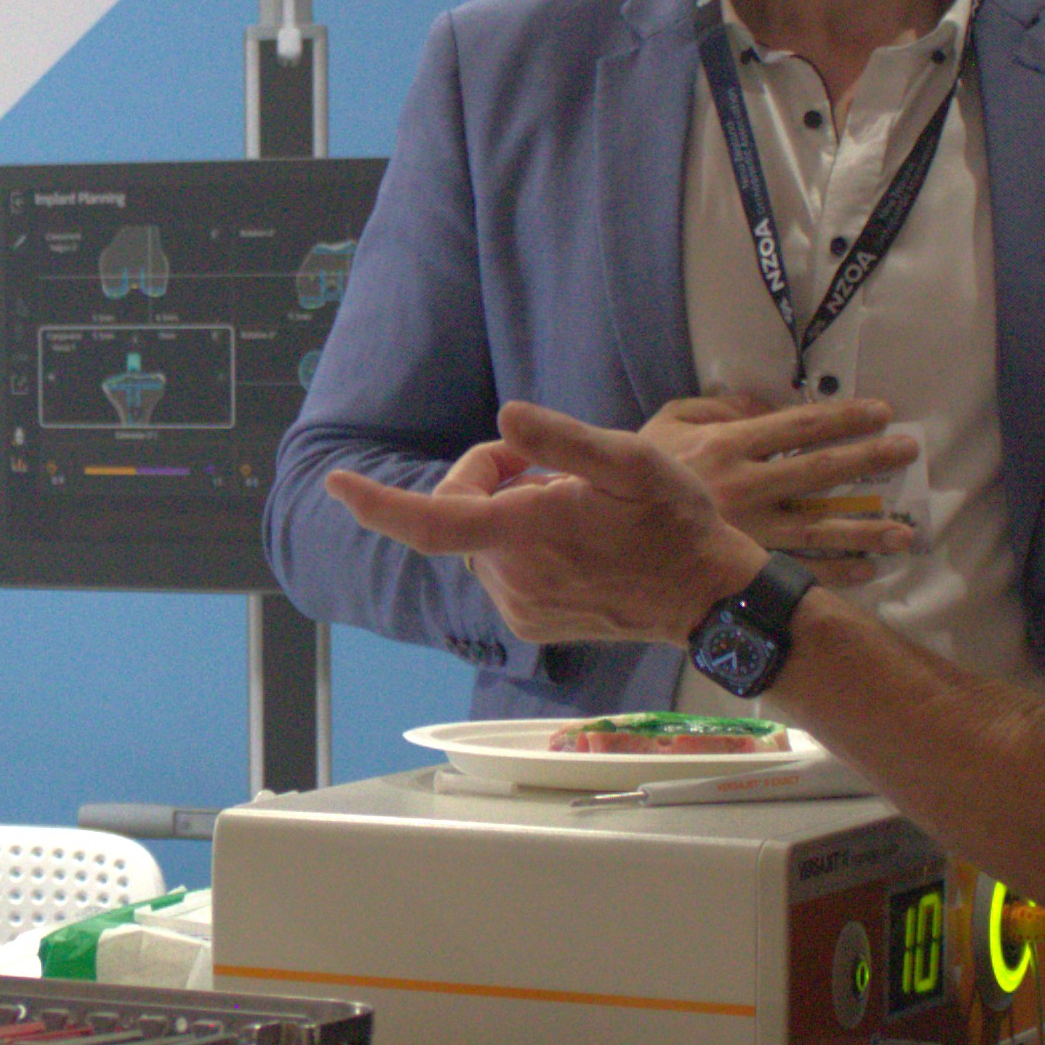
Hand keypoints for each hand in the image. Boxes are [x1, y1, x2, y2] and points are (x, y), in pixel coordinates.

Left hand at [327, 403, 770, 648]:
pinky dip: (520, 546)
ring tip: (572, 507)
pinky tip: (574, 542)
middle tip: (548, 467)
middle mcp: (512, 578)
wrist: (707, 598)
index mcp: (528, 533)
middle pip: (461, 513)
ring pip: (481, 542)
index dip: (379, 502)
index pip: (433, 521)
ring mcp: (519, 608)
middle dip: (489, 479)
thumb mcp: (632, 462)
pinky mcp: (531, 625)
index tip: (337, 482)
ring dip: (507, 513)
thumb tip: (505, 420)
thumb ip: (564, 441)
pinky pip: (502, 571)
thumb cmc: (674, 522)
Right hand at [638, 392, 918, 581]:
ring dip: (867, 529)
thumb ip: (713, 408)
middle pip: (821, 471)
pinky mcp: (742, 570)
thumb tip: (761, 403)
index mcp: (726, 447)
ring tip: (905, 530)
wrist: (601, 538)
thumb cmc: (632, 479)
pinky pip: (799, 573)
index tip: (881, 412)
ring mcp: (748, 534)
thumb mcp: (664, 424)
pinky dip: (837, 574)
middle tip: (908, 450)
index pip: (798, 426)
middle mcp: (745, 489)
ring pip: (820, 529)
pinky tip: (868, 570)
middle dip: (869, 458)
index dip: (844, 417)